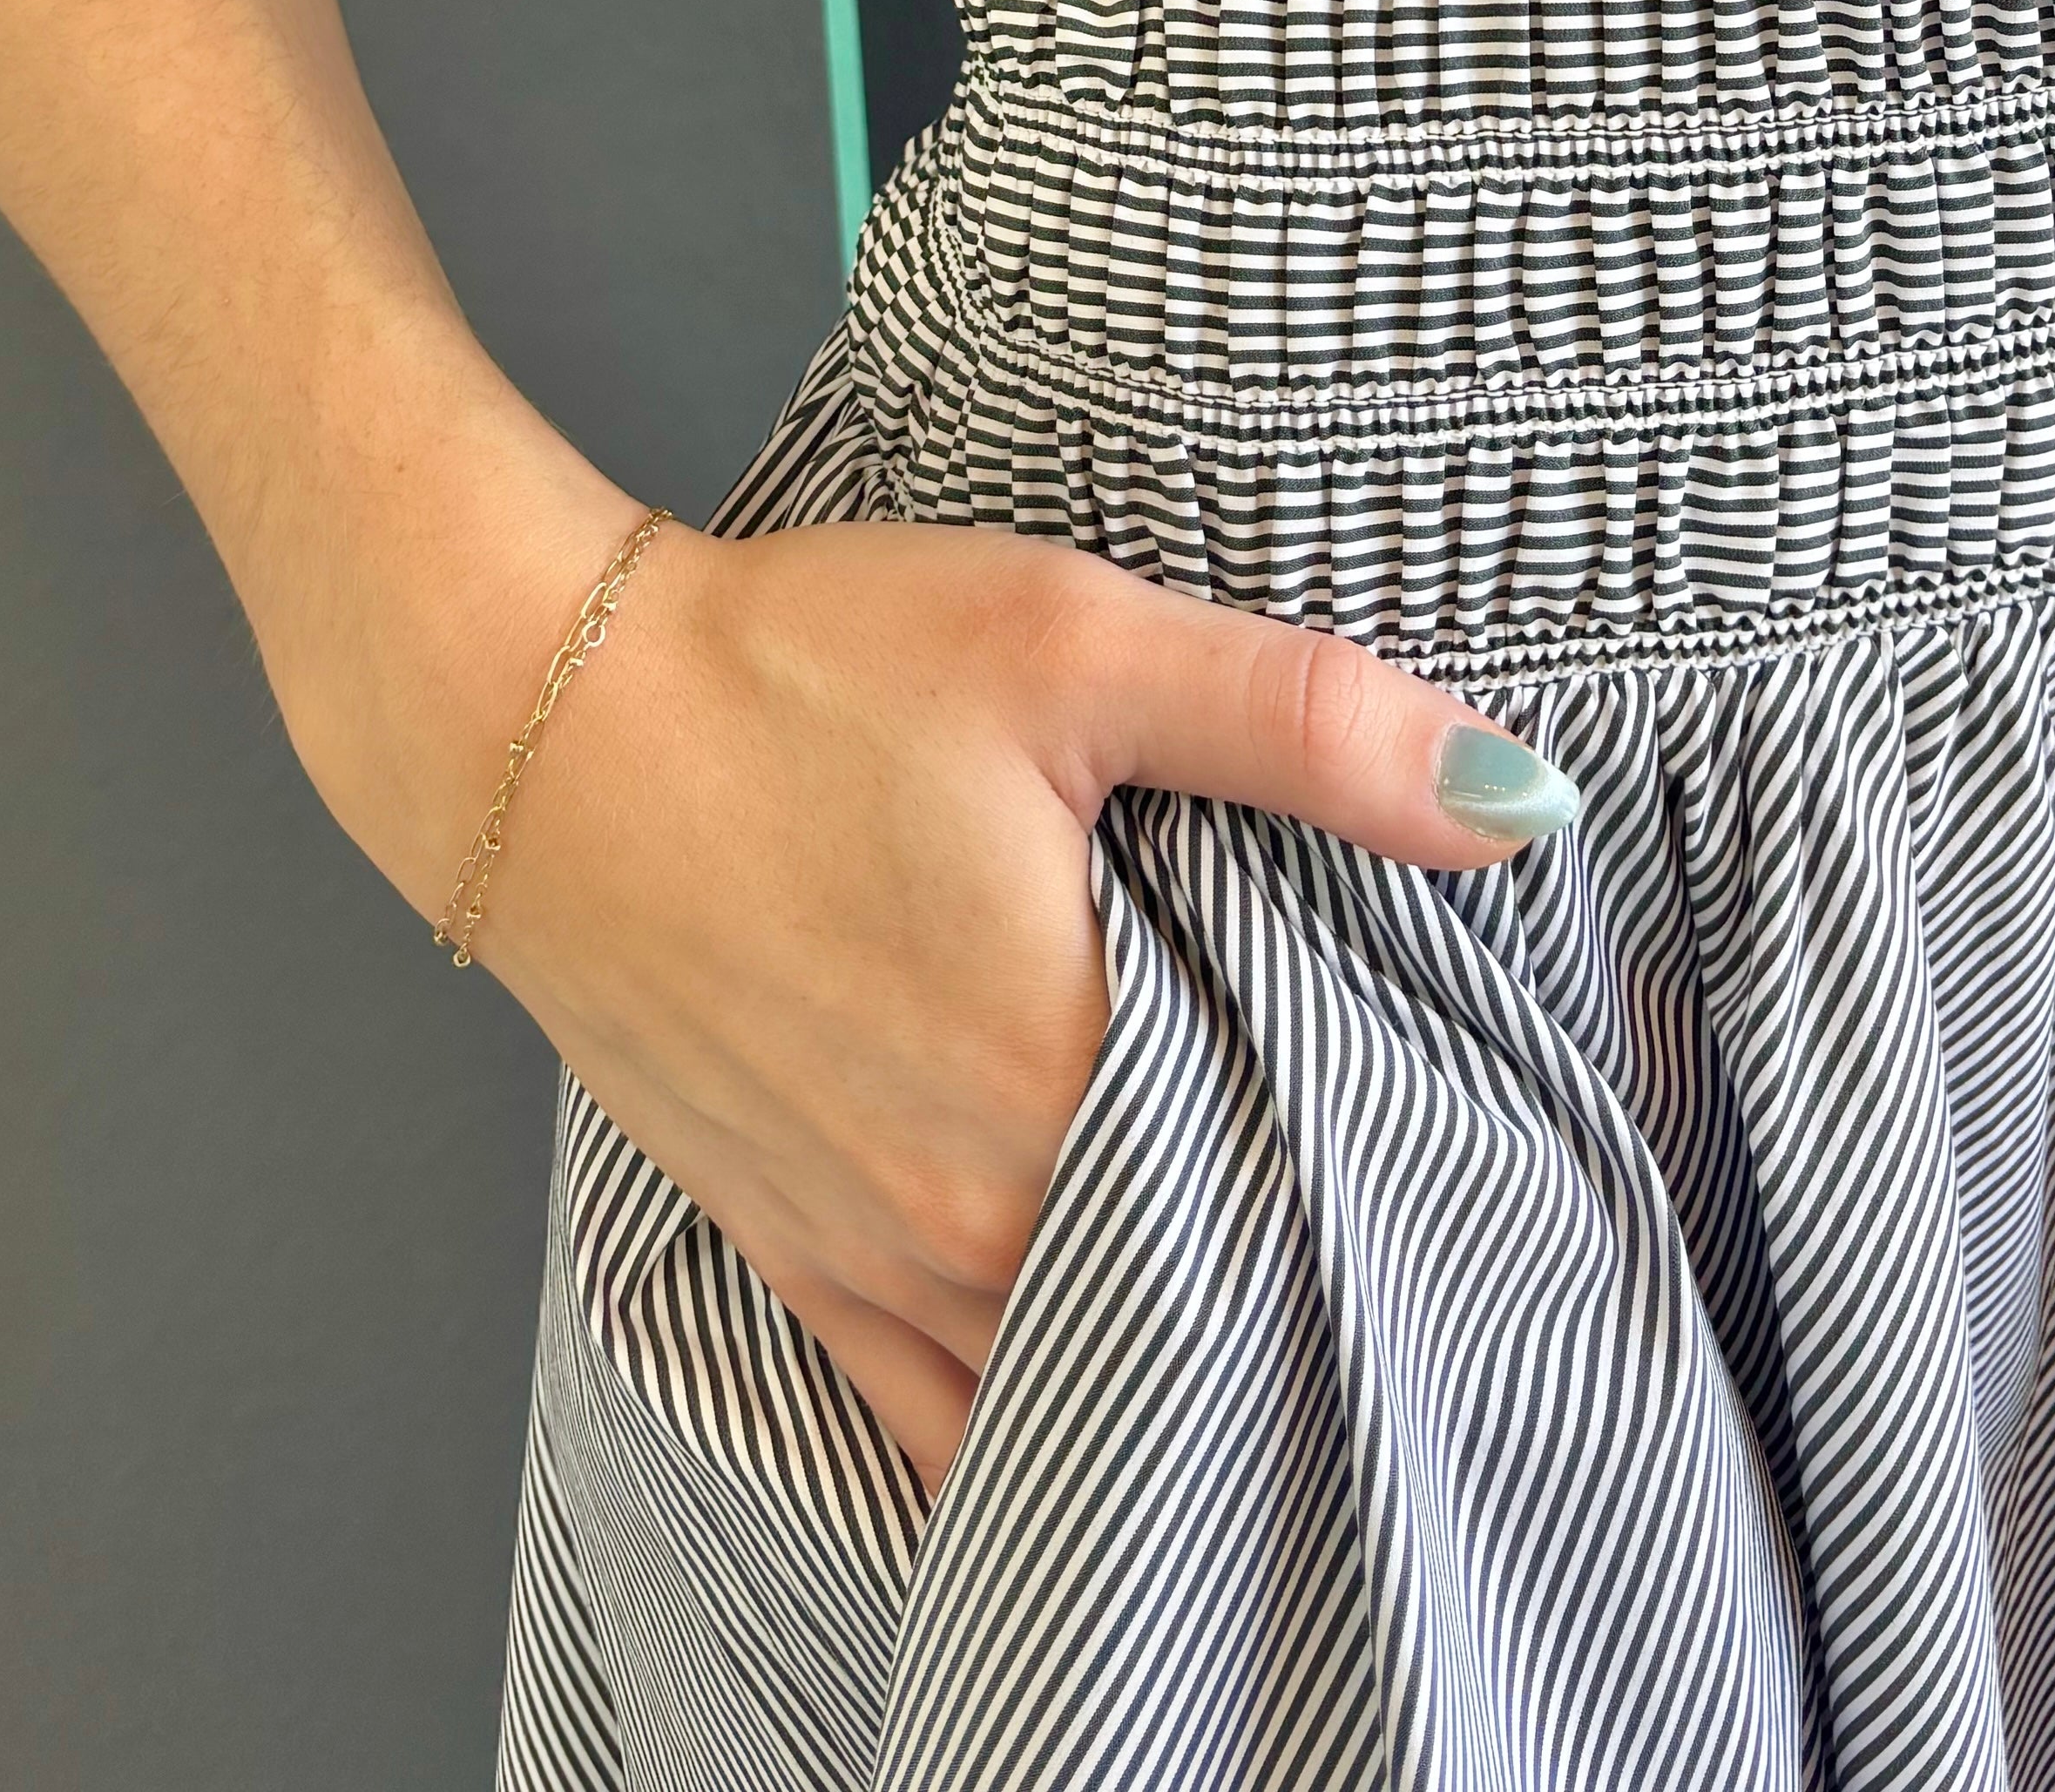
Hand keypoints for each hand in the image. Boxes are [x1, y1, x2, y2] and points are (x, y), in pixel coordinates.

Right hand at [431, 516, 1568, 1494]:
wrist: (537, 716)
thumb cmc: (793, 667)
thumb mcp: (1071, 641)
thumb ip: (1302, 726)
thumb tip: (1518, 795)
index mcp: (1065, 1078)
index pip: (1292, 1187)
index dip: (1388, 1161)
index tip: (1462, 1126)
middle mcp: (968, 1210)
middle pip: (1185, 1287)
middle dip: (1286, 1254)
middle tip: (1393, 1203)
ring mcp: (866, 1250)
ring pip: (1062, 1370)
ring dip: (1158, 1335)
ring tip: (1261, 1282)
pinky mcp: (783, 1244)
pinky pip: (924, 1409)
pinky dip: (1017, 1413)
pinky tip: (1092, 1405)